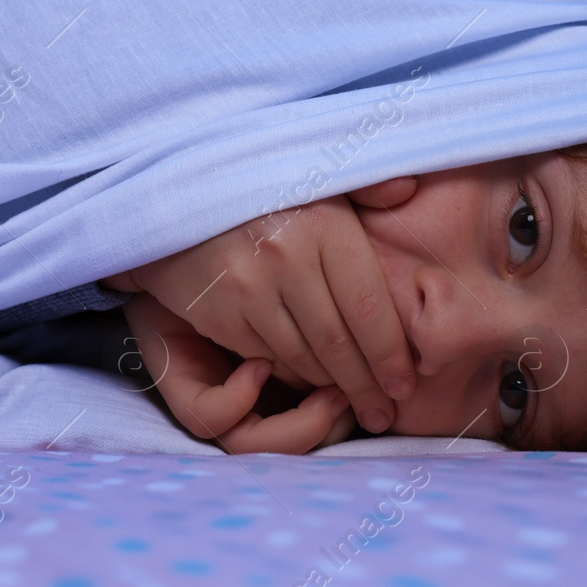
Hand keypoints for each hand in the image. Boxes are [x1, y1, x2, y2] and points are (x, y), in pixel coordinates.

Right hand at [106, 191, 415, 434]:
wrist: (179, 194)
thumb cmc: (265, 187)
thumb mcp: (318, 172)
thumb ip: (367, 184)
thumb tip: (407, 192)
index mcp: (324, 225)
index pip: (369, 307)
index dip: (392, 355)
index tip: (407, 384)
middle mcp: (288, 259)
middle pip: (339, 343)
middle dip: (367, 386)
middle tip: (386, 414)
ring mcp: (249, 288)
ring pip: (304, 357)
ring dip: (333, 388)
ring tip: (358, 405)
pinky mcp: (218, 311)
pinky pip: (267, 357)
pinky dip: (293, 376)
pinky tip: (313, 383)